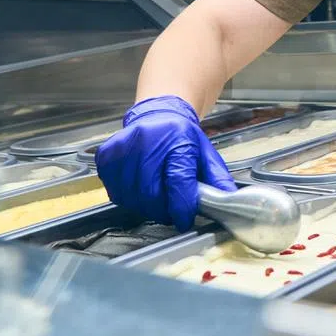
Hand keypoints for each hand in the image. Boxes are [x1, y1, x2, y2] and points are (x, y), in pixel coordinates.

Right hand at [95, 95, 235, 230]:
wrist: (157, 116)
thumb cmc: (181, 138)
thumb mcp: (206, 154)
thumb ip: (217, 178)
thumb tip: (228, 199)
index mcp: (177, 140)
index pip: (178, 181)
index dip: (182, 206)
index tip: (185, 219)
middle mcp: (148, 142)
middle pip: (152, 194)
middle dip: (164, 211)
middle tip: (171, 211)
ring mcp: (124, 148)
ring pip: (132, 197)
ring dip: (146, 207)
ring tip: (157, 199)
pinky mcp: (107, 156)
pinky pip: (116, 192)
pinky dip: (129, 199)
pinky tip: (140, 190)